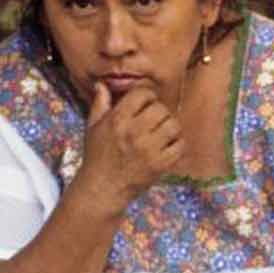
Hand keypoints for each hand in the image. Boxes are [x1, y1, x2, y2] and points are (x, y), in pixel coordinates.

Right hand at [79, 82, 181, 205]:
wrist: (102, 188)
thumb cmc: (97, 156)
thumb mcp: (93, 127)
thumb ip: (100, 103)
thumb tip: (102, 84)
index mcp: (117, 119)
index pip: (143, 93)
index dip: (147, 96)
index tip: (146, 103)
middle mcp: (134, 132)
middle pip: (161, 108)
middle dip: (160, 112)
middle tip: (156, 120)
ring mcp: (149, 149)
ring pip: (173, 125)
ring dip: (171, 127)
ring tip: (163, 133)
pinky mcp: (160, 165)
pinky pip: (180, 146)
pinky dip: (178, 144)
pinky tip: (169, 146)